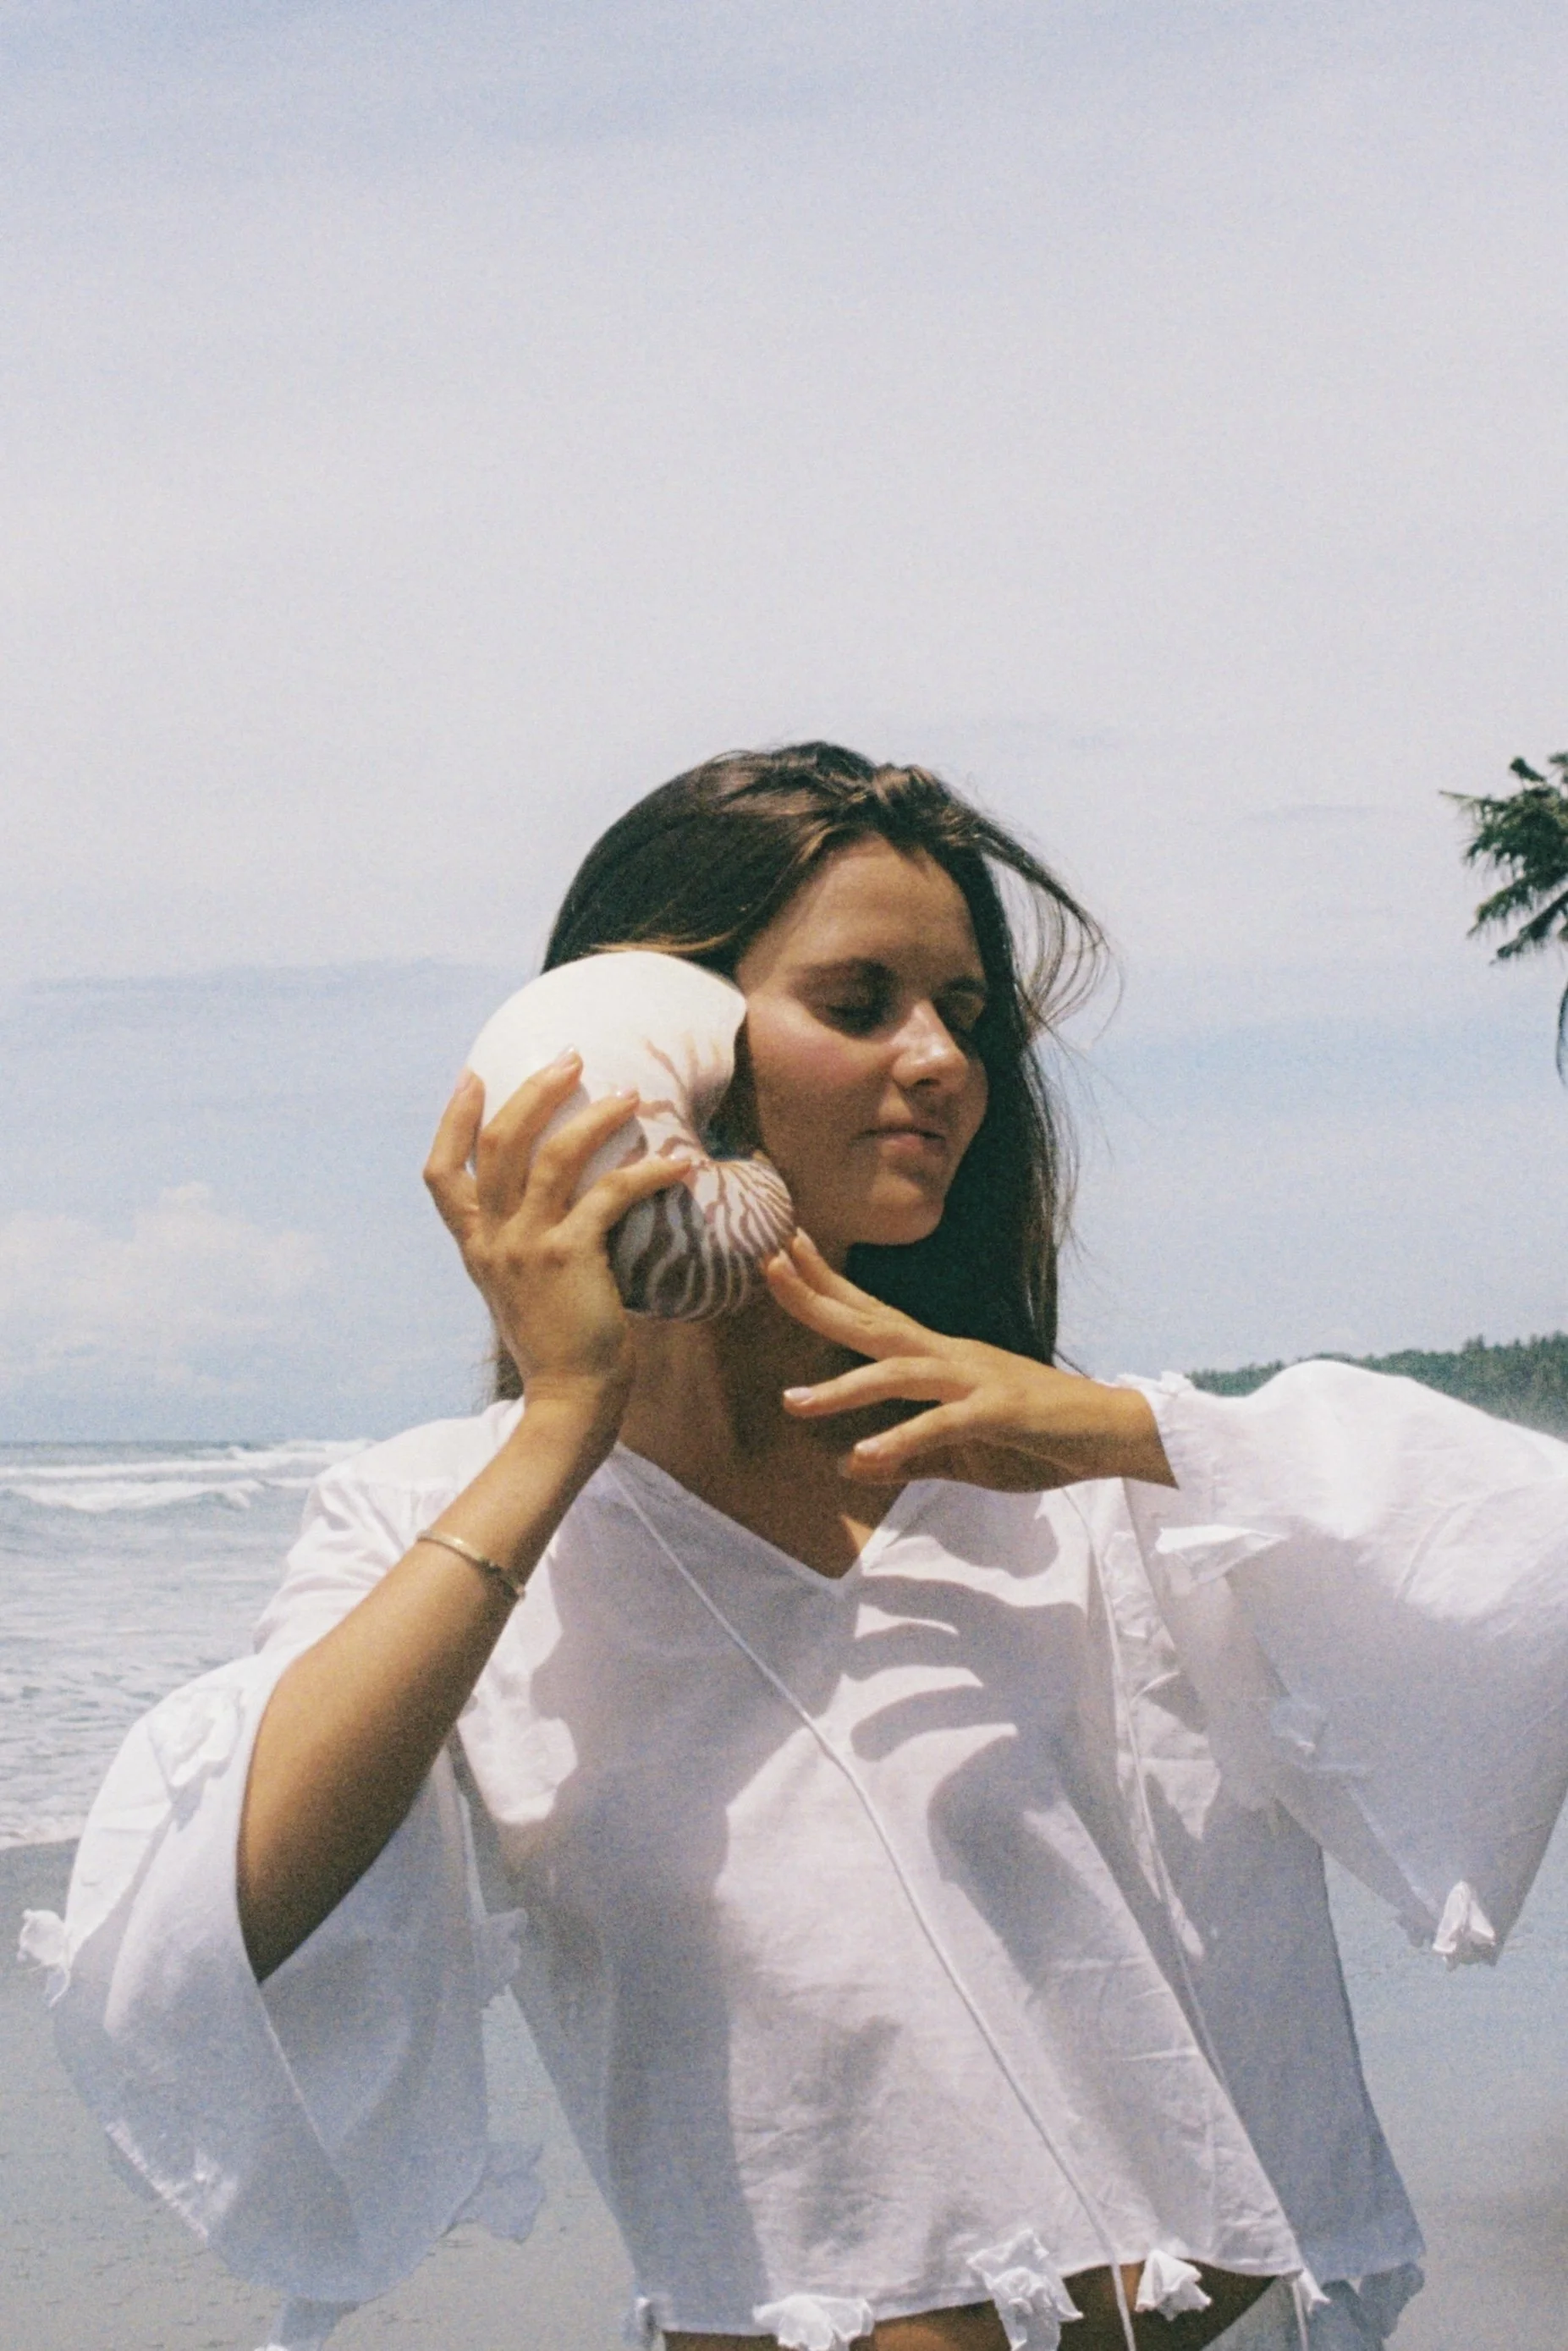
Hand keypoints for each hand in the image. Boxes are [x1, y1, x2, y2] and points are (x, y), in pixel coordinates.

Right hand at [424, 1057, 697, 1428]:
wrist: (569, 1400)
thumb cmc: (559, 1347)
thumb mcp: (520, 1291)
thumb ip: (522, 1245)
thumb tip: (554, 1203)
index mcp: (475, 1249)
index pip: (441, 1175)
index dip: (452, 1121)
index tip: (472, 1076)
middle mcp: (491, 1242)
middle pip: (497, 1144)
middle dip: (533, 1092)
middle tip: (571, 1058)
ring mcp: (526, 1247)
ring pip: (550, 1156)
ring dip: (592, 1116)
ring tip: (631, 1095)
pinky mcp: (569, 1258)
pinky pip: (608, 1193)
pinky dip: (646, 1173)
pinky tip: (678, 1167)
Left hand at [766, 1233, 1174, 1489]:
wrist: (1115, 1434)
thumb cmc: (1040, 1438)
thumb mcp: (962, 1452)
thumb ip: (908, 1457)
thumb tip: (851, 1464)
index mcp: (942, 1358)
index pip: (873, 1315)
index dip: (827, 1285)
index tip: (781, 1252)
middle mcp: (952, 1356)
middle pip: (873, 1323)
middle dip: (819, 1298)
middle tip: (766, 1266)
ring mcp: (976, 1380)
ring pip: (898, 1373)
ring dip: (843, 1388)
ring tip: (792, 1402)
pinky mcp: (1000, 1413)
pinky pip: (942, 1426)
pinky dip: (901, 1440)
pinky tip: (865, 1455)